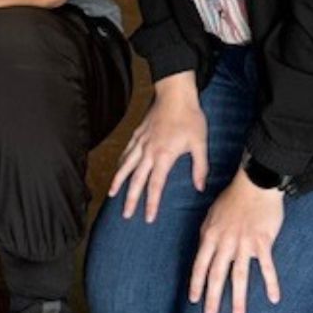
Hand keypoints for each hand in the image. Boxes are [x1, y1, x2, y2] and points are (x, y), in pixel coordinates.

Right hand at [108, 72, 207, 221]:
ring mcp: (140, 141)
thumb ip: (200, 167)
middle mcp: (148, 151)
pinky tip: (118, 168)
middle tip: (125, 215)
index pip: (155, 186)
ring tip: (111, 194)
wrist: (175, 93)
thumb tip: (199, 187)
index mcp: (163, 156)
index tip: (147, 218)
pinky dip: (121, 162)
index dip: (151, 204)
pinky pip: (126, 151)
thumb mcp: (200, 143)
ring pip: (125, 165)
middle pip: (136, 180)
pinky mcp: (138, 133)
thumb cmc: (190, 117)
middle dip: (130, 199)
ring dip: (118, 181)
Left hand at [188, 171, 283, 312]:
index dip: (196, 283)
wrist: (254, 184)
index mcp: (210, 235)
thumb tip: (204, 251)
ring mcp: (244, 243)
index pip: (200, 264)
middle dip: (212, 296)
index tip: (193, 299)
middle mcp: (225, 242)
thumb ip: (208, 234)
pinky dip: (271, 283)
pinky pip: (267, 267)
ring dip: (238, 296)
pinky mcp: (263, 242)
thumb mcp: (212, 215)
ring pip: (239, 274)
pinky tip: (273, 298)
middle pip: (217, 274)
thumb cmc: (232, 198)